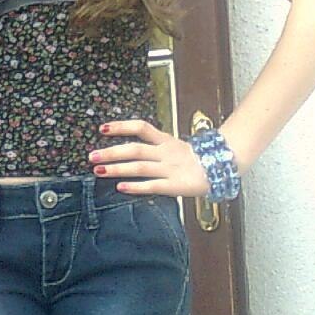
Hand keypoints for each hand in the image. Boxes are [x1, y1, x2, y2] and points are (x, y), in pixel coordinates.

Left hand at [89, 119, 208, 196]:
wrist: (222, 168)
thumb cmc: (192, 159)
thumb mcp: (173, 146)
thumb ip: (153, 146)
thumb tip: (125, 147)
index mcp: (165, 140)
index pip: (141, 127)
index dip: (121, 126)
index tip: (102, 129)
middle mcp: (166, 152)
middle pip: (135, 149)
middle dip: (111, 152)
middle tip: (92, 156)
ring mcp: (170, 169)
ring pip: (140, 167)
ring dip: (117, 169)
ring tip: (98, 171)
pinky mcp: (175, 186)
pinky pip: (152, 186)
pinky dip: (136, 187)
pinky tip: (120, 187)